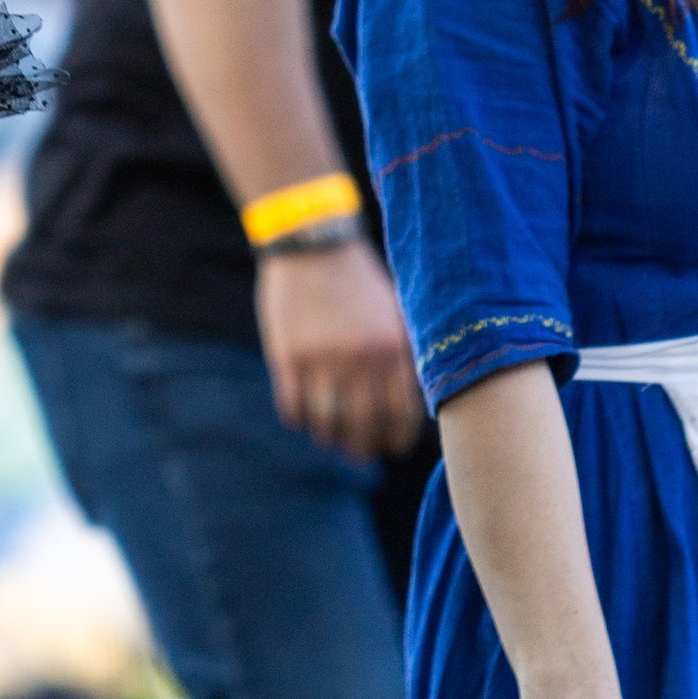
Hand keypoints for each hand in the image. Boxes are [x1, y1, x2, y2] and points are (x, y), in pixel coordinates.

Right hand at [253, 242, 424, 457]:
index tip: (393, 448)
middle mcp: (360, 359)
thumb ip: (403, 356)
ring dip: (330, 439)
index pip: (400, 414)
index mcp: (393, 348)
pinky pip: (294, 409)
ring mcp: (321, 360)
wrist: (313, 244)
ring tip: (332, 438)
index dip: (397, 440)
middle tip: (362, 454)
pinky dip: (301, 421)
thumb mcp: (393, 314)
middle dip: (364, 449)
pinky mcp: (287, 358)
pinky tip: (306, 417)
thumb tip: (410, 407)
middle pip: (364, 428)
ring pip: (327, 425)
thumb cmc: (359, 282)